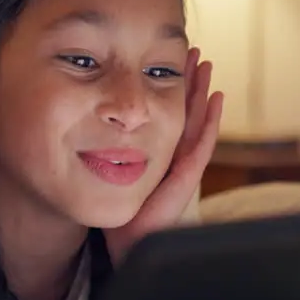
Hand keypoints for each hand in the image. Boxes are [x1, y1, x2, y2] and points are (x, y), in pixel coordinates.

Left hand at [104, 47, 223, 262]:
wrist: (127, 248)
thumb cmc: (118, 215)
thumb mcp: (109, 173)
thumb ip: (103, 151)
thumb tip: (84, 123)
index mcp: (155, 153)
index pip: (164, 113)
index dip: (170, 87)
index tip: (171, 58)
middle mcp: (172, 157)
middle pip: (184, 112)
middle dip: (189, 82)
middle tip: (194, 51)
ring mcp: (182, 167)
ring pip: (197, 122)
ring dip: (203, 94)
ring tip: (207, 65)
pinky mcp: (185, 180)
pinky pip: (201, 145)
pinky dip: (210, 122)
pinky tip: (215, 99)